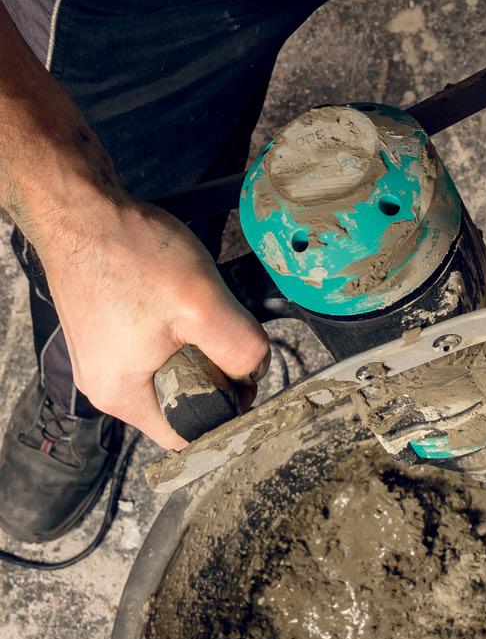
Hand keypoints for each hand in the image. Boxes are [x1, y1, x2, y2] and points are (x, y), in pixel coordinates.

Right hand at [37, 197, 269, 449]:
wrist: (78, 204)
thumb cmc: (128, 252)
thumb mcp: (202, 304)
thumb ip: (240, 348)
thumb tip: (255, 370)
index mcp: (123, 397)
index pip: (188, 434)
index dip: (225, 413)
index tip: (245, 381)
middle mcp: (105, 386)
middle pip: (180, 401)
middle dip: (210, 375)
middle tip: (224, 335)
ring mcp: (101, 358)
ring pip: (168, 372)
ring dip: (193, 348)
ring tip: (197, 311)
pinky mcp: (102, 332)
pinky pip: (150, 348)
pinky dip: (173, 330)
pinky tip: (177, 300)